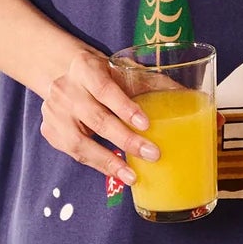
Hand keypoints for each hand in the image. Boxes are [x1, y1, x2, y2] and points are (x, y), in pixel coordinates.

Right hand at [39, 49, 160, 182]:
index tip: (146, 124)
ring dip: (108, 161)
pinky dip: (97, 164)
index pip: (104, 88)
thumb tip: (193, 97)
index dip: (124, 107)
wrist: (61, 74)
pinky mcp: (50, 131)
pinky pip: (75, 153)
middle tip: (152, 154)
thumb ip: (152, 82)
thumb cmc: (100, 74)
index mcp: (84, 68)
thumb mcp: (121, 70)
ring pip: (80, 142)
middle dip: (126, 139)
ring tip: (132, 175)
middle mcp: (65, 89)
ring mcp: (53, 112)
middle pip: (96, 118)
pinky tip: (115, 171)